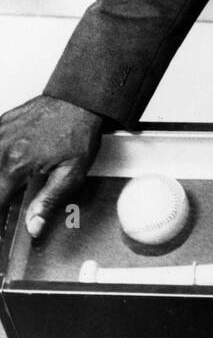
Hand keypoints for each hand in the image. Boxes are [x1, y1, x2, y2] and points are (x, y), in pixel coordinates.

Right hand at [0, 96, 103, 238]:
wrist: (80, 100)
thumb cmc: (78, 132)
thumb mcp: (71, 173)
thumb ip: (48, 202)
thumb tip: (33, 227)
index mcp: (15, 165)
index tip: (0, 237)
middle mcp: (0, 149)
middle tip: (5, 218)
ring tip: (8, 193)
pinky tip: (5, 173)